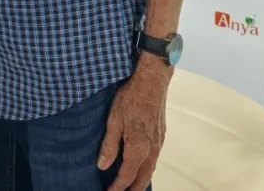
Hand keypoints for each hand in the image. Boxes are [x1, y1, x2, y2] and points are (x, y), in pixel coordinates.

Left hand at [98, 57, 169, 190]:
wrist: (152, 83)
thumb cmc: (130, 98)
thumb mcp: (114, 120)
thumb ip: (109, 145)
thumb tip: (102, 166)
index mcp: (138, 149)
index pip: (126, 176)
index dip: (117, 187)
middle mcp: (151, 150)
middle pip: (142, 178)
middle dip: (132, 189)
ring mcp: (158, 144)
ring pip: (150, 169)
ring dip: (140, 180)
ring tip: (130, 186)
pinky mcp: (160, 136)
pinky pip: (154, 159)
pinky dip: (146, 168)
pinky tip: (140, 165)